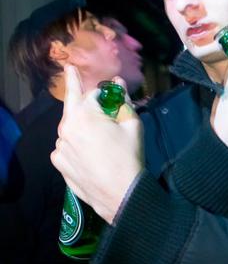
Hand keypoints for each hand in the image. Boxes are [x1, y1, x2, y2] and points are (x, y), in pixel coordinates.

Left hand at [51, 65, 142, 223]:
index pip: (92, 93)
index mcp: (85, 114)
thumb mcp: (133, 125)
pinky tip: (87, 151)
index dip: (105, 93)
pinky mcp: (59, 162)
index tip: (108, 87)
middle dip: (72, 86)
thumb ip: (123, 101)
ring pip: (70, 127)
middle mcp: (67, 127)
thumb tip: (118, 83)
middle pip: (72, 104)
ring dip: (80, 124)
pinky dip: (74, 143)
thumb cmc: (129, 157)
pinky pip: (65, 145)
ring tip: (96, 134)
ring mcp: (60, 146)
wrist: (121, 194)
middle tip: (69, 69)